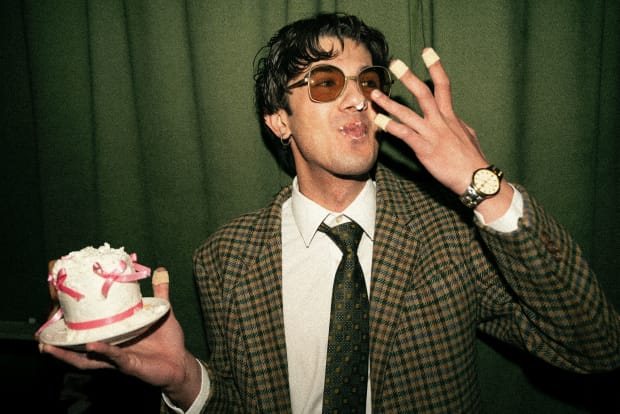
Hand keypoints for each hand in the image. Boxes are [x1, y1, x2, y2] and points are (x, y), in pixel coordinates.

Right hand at [40, 267, 201, 409]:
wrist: (180, 362)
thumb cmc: (168, 340)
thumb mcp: (160, 313)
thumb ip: (159, 293)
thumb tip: (161, 270)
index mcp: (115, 334)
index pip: (90, 330)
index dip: (73, 324)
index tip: (56, 312)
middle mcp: (112, 347)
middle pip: (79, 347)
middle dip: (60, 343)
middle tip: (41, 337)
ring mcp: (118, 358)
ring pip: (87, 358)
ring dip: (68, 353)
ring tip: (50, 347)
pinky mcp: (129, 365)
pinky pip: (113, 357)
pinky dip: (103, 351)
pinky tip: (91, 345)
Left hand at [371, 48, 487, 194]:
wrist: (475, 177)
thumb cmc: (472, 158)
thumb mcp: (468, 134)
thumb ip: (456, 123)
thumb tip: (453, 117)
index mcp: (450, 115)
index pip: (443, 85)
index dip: (435, 66)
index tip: (427, 51)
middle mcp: (440, 120)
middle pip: (423, 93)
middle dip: (408, 77)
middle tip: (395, 63)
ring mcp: (432, 133)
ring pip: (408, 113)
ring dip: (389, 103)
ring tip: (375, 94)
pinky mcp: (425, 148)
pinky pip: (405, 135)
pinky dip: (391, 127)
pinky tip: (379, 122)